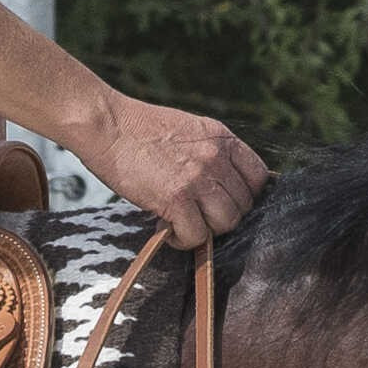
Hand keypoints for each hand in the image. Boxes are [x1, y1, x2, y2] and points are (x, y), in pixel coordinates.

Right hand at [68, 91, 269, 244]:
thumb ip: (211, 154)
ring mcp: (198, 179)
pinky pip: (196, 235)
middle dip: (221, 216)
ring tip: (184, 224)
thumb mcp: (190, 130)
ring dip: (205, 230)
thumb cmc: (140, 130)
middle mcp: (216, 158)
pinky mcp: (176, 199)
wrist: (108, 126)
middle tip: (198, 216)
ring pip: (225, 223)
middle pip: (243, 206)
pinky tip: (168, 229)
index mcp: (222, 139)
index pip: (259, 177)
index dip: (245, 196)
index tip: (225, 201)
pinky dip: (183, 240)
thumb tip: (222, 187)